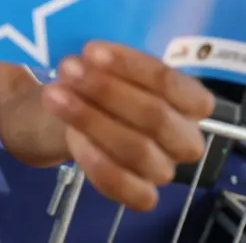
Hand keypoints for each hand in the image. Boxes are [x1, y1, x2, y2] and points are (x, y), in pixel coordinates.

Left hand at [41, 41, 214, 211]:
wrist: (80, 115)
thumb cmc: (106, 84)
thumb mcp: (111, 66)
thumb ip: (109, 60)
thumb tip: (88, 54)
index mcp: (192, 101)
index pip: (171, 82)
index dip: (131, 65)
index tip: (91, 50)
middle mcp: (186, 138)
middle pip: (155, 116)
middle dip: (107, 91)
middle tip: (68, 70)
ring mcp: (164, 169)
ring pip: (136, 149)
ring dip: (91, 119)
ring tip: (54, 95)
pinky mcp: (141, 194)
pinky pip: (124, 185)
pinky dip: (97, 162)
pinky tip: (72, 137)